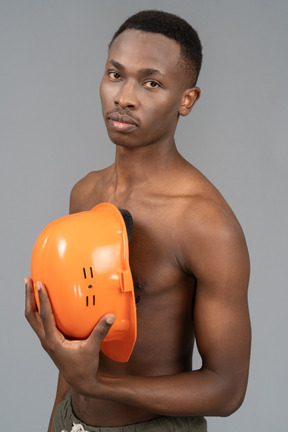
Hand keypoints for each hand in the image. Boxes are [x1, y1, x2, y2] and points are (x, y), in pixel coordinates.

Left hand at [24, 277, 115, 394]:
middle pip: (30, 315)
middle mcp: (46, 339)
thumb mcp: (92, 348)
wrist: (80, 382)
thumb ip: (100, 331)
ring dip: (31, 302)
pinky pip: (40, 321)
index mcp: (53, 341)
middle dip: (28, 297)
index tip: (39, 284)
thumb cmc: (84, 367)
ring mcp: (46, 339)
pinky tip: (44, 301)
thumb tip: (110, 316)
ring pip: (33, 318)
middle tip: (28, 280)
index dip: (42, 299)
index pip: (44, 316)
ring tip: (31, 287)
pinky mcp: (50, 339)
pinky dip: (39, 309)